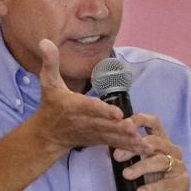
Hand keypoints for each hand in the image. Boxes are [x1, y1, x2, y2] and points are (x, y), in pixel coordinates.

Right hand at [32, 39, 144, 153]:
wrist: (47, 134)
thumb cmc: (50, 105)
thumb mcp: (48, 82)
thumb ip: (50, 62)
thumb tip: (45, 41)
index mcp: (73, 105)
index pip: (89, 107)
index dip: (103, 110)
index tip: (117, 113)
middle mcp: (83, 121)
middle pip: (103, 124)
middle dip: (118, 127)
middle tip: (133, 126)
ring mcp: (92, 132)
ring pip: (110, 136)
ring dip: (126, 139)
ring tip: (142, 142)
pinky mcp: (98, 140)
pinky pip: (114, 144)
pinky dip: (129, 147)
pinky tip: (145, 149)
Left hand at [112, 112, 190, 190]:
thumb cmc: (151, 185)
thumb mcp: (137, 167)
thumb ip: (128, 155)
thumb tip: (108, 143)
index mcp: (161, 144)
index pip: (154, 123)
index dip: (140, 120)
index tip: (122, 125)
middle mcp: (173, 152)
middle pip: (155, 142)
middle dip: (134, 148)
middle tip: (117, 157)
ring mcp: (179, 167)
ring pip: (161, 161)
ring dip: (141, 167)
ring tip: (126, 175)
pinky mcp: (182, 184)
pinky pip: (167, 183)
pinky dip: (152, 187)